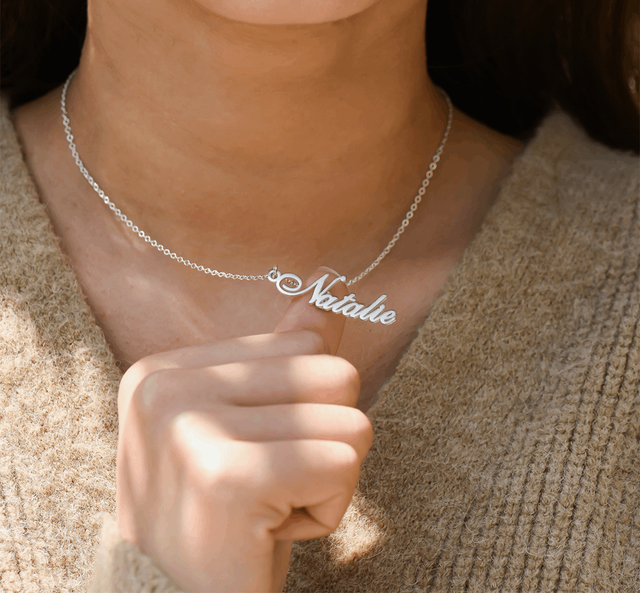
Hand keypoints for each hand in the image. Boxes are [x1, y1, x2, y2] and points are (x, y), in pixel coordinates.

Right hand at [115, 268, 373, 591]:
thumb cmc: (221, 511)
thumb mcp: (246, 420)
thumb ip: (288, 346)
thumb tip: (333, 280)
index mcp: (165, 368)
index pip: (303, 343)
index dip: (301, 409)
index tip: (248, 453)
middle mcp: (167, 387)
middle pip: (333, 373)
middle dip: (323, 439)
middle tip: (269, 485)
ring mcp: (191, 429)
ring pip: (348, 420)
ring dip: (327, 478)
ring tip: (270, 508)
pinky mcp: (229, 478)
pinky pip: (341, 463)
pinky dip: (329, 508)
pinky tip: (274, 532)